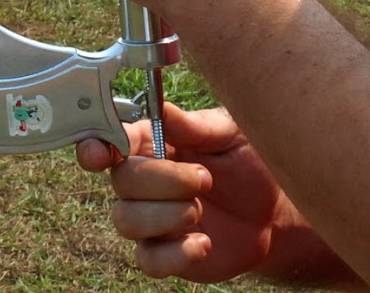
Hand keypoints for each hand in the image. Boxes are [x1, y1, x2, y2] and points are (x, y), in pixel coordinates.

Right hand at [76, 104, 342, 284]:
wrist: (274, 210)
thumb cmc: (247, 162)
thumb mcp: (229, 135)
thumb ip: (193, 126)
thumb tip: (160, 108)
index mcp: (147, 143)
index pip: (106, 142)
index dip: (95, 148)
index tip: (103, 156)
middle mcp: (139, 181)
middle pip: (120, 182)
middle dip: (162, 182)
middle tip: (205, 179)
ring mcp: (149, 219)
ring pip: (126, 221)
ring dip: (165, 217)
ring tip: (200, 211)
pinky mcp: (165, 252)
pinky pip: (148, 261)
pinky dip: (174, 256)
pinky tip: (203, 244)